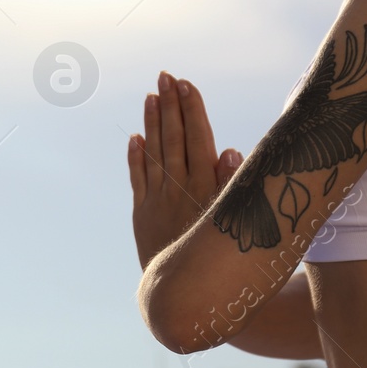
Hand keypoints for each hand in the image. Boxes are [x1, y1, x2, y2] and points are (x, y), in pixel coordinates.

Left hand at [128, 71, 242, 268]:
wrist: (188, 290)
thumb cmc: (220, 253)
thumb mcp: (232, 218)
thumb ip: (231, 183)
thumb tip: (231, 149)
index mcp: (205, 185)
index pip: (199, 137)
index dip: (192, 109)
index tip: (186, 83)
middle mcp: (180, 188)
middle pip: (174, 138)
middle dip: (170, 105)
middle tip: (165, 76)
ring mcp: (158, 199)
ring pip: (154, 153)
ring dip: (151, 123)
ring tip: (150, 96)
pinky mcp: (143, 213)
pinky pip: (138, 179)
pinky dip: (136, 158)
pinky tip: (134, 138)